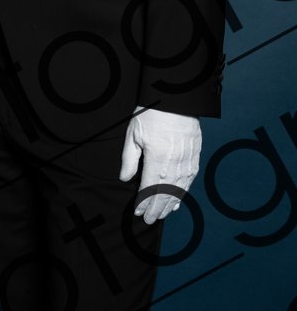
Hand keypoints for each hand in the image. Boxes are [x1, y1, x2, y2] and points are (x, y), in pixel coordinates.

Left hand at [119, 108, 201, 222]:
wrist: (177, 99)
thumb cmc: (152, 113)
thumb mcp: (134, 132)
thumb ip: (129, 158)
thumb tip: (124, 179)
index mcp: (157, 158)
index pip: (149, 188)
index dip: (143, 202)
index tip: (138, 212)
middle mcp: (174, 164)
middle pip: (165, 193)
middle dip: (156, 209)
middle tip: (148, 220)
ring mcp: (187, 161)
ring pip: (178, 190)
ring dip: (169, 205)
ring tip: (161, 215)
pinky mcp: (195, 157)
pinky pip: (188, 181)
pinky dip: (182, 194)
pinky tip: (176, 202)